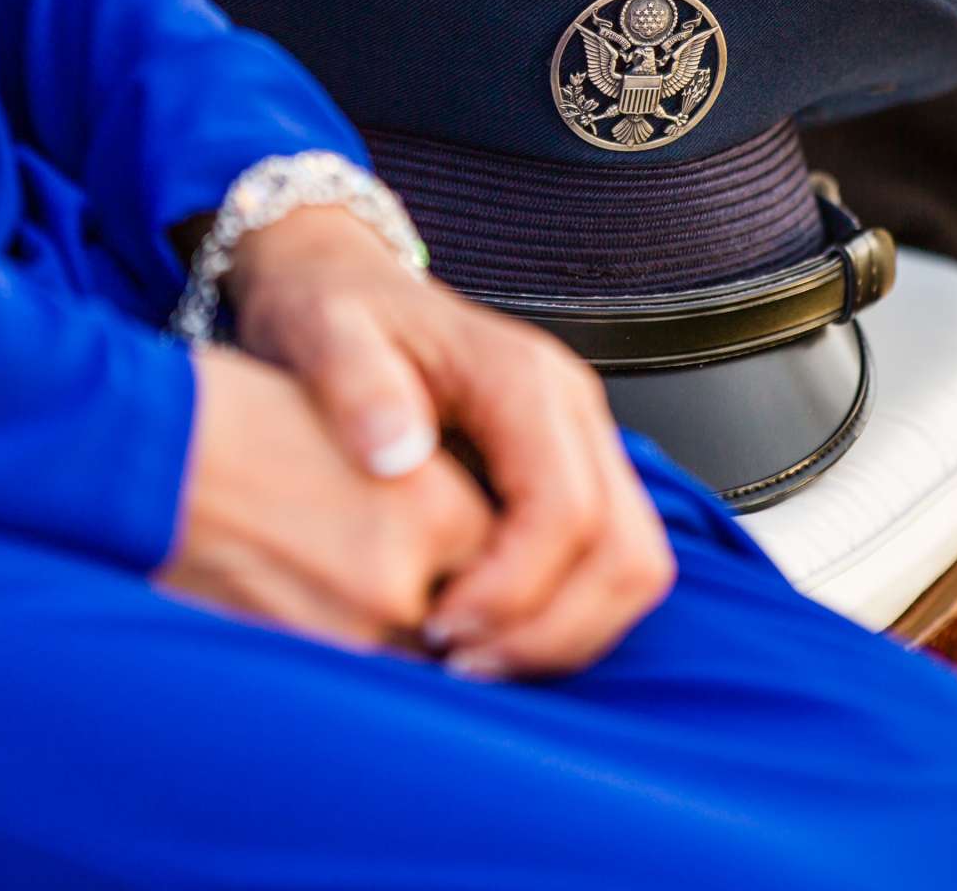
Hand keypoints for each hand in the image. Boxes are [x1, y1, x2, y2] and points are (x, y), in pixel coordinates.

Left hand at [226, 207, 673, 678]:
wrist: (344, 286)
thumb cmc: (332, 314)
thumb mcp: (322, 332)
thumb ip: (356, 384)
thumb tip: (396, 457)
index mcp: (524, 379)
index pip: (568, 509)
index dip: (515, 590)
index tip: (439, 631)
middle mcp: (572, 412)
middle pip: (628, 550)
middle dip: (552, 630)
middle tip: (461, 669)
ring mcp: (580, 446)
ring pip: (633, 567)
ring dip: (565, 635)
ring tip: (471, 665)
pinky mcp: (570, 476)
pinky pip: (606, 565)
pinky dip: (562, 619)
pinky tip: (484, 638)